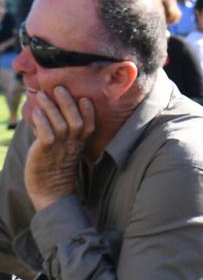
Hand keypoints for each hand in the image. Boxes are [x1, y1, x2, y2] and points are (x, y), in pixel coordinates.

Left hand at [24, 87, 94, 211]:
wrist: (50, 192)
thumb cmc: (54, 169)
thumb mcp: (64, 150)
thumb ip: (61, 134)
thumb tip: (49, 113)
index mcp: (79, 144)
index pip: (89, 126)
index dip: (89, 112)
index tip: (85, 98)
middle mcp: (72, 145)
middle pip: (76, 122)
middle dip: (69, 103)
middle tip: (60, 87)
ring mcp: (60, 149)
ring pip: (60, 124)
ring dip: (51, 107)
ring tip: (42, 94)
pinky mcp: (45, 152)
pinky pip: (46, 134)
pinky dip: (42, 121)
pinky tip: (36, 111)